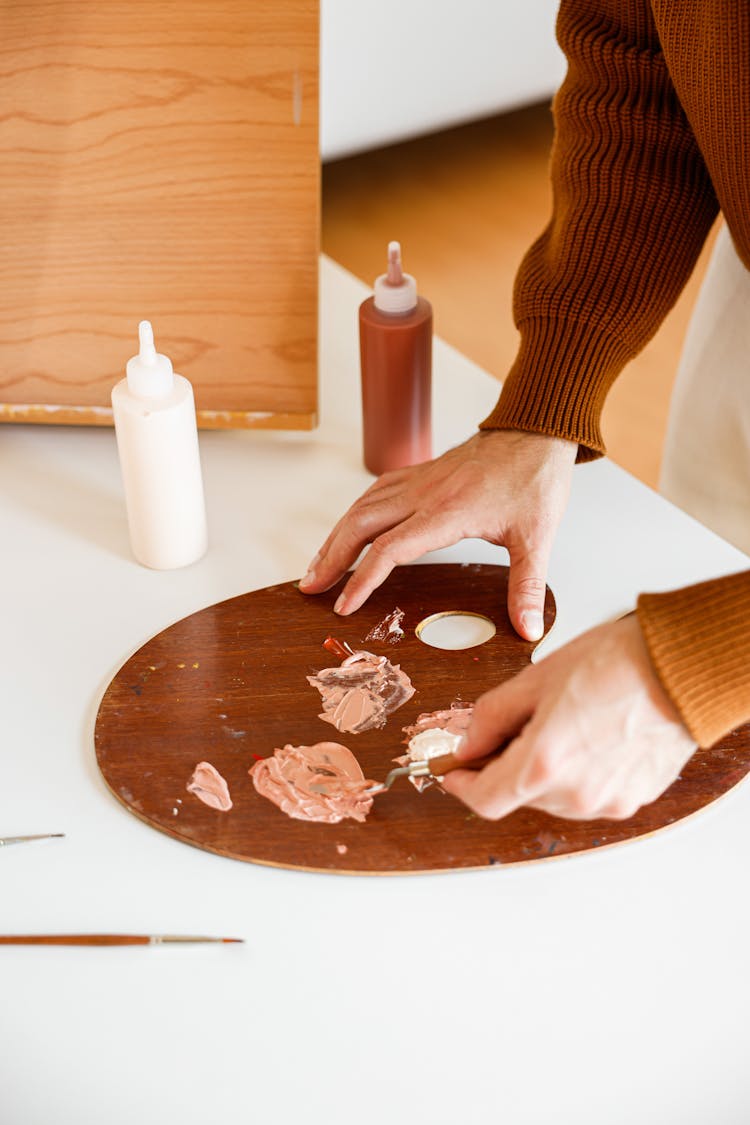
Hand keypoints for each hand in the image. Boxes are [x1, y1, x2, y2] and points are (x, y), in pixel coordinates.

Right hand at [299, 430, 576, 640]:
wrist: (536, 431)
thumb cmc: (535, 479)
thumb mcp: (537, 538)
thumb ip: (528, 586)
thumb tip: (529, 628)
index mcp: (447, 513)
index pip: (390, 549)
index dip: (362, 579)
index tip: (344, 605)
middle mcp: (424, 494)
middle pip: (360, 524)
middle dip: (331, 558)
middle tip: (311, 588)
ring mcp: (419, 480)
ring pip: (362, 506)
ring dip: (335, 536)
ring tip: (318, 565)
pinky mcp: (421, 473)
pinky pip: (376, 492)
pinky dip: (355, 513)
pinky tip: (348, 528)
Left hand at [442, 615, 696, 819]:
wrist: (681, 667)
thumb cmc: (617, 663)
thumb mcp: (536, 678)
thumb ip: (492, 717)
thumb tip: (468, 743)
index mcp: (543, 764)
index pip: (485, 799)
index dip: (462, 785)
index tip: (455, 771)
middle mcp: (575, 793)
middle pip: (519, 795)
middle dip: (506, 766)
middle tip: (513, 728)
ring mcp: (607, 801)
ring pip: (554, 797)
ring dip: (543, 770)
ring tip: (563, 722)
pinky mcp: (633, 799)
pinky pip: (589, 794)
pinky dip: (577, 772)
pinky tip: (589, 734)